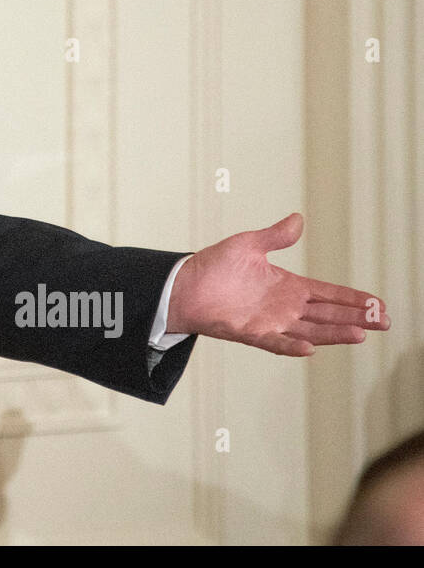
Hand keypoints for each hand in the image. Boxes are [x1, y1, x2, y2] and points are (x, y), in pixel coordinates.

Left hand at [166, 213, 389, 355]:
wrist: (184, 285)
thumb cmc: (214, 265)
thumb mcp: (248, 245)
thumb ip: (275, 236)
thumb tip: (298, 219)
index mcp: (288, 286)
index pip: (328, 293)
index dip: (353, 299)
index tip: (378, 304)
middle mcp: (284, 307)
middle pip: (328, 314)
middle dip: (356, 318)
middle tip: (384, 322)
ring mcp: (269, 322)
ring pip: (310, 330)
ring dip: (334, 333)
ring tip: (360, 335)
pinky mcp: (250, 332)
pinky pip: (274, 342)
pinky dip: (291, 346)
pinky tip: (310, 348)